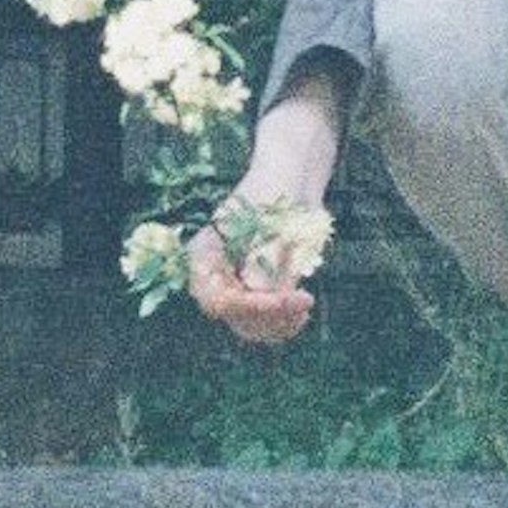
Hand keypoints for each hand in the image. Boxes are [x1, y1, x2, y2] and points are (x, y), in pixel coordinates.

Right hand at [189, 76, 344, 348]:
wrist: (293, 179)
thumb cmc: (275, 190)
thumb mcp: (269, 220)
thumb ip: (263, 256)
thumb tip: (258, 292)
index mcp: (203, 257)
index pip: (216, 299)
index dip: (249, 306)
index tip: (285, 299)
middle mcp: (216, 278)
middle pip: (233, 318)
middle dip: (269, 316)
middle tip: (303, 301)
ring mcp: (237, 288)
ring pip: (250, 327)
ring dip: (279, 323)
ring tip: (304, 305)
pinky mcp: (259, 294)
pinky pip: (266, 324)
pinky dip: (284, 323)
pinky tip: (301, 311)